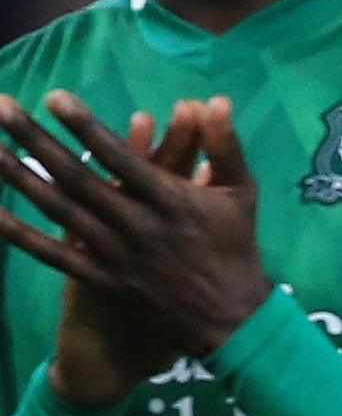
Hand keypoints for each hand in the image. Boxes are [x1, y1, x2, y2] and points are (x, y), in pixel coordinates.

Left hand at [0, 95, 266, 411]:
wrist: (228, 318)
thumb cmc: (234, 247)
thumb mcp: (242, 193)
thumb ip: (225, 146)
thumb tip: (215, 99)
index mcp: (172, 201)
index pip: (121, 158)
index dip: (86, 127)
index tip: (54, 97)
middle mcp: (136, 225)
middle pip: (77, 179)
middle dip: (36, 141)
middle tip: (1, 108)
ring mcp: (113, 254)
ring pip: (57, 210)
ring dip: (18, 177)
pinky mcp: (98, 278)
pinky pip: (51, 253)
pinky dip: (18, 233)